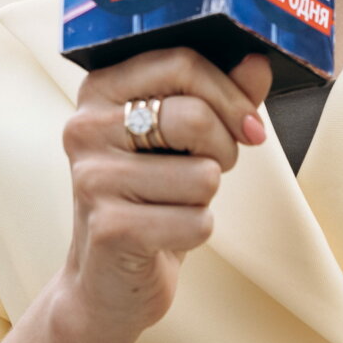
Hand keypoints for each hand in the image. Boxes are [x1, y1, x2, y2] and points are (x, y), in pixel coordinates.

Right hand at [46, 47, 273, 342]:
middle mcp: (85, 127)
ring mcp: (92, 178)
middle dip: (224, 147)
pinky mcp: (109, 229)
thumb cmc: (150, 196)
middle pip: (195, 116)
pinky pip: (197, 221)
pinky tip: (166, 235)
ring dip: (206, 196)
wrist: (105, 280)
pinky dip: (197, 231)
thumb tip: (257, 62)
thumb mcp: (182, 138)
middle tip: (213, 167)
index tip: (249, 123)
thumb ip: (220, 94)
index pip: (180, 62)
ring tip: (175, 202)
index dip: (230, 93)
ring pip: (202, 174)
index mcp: (101, 88)